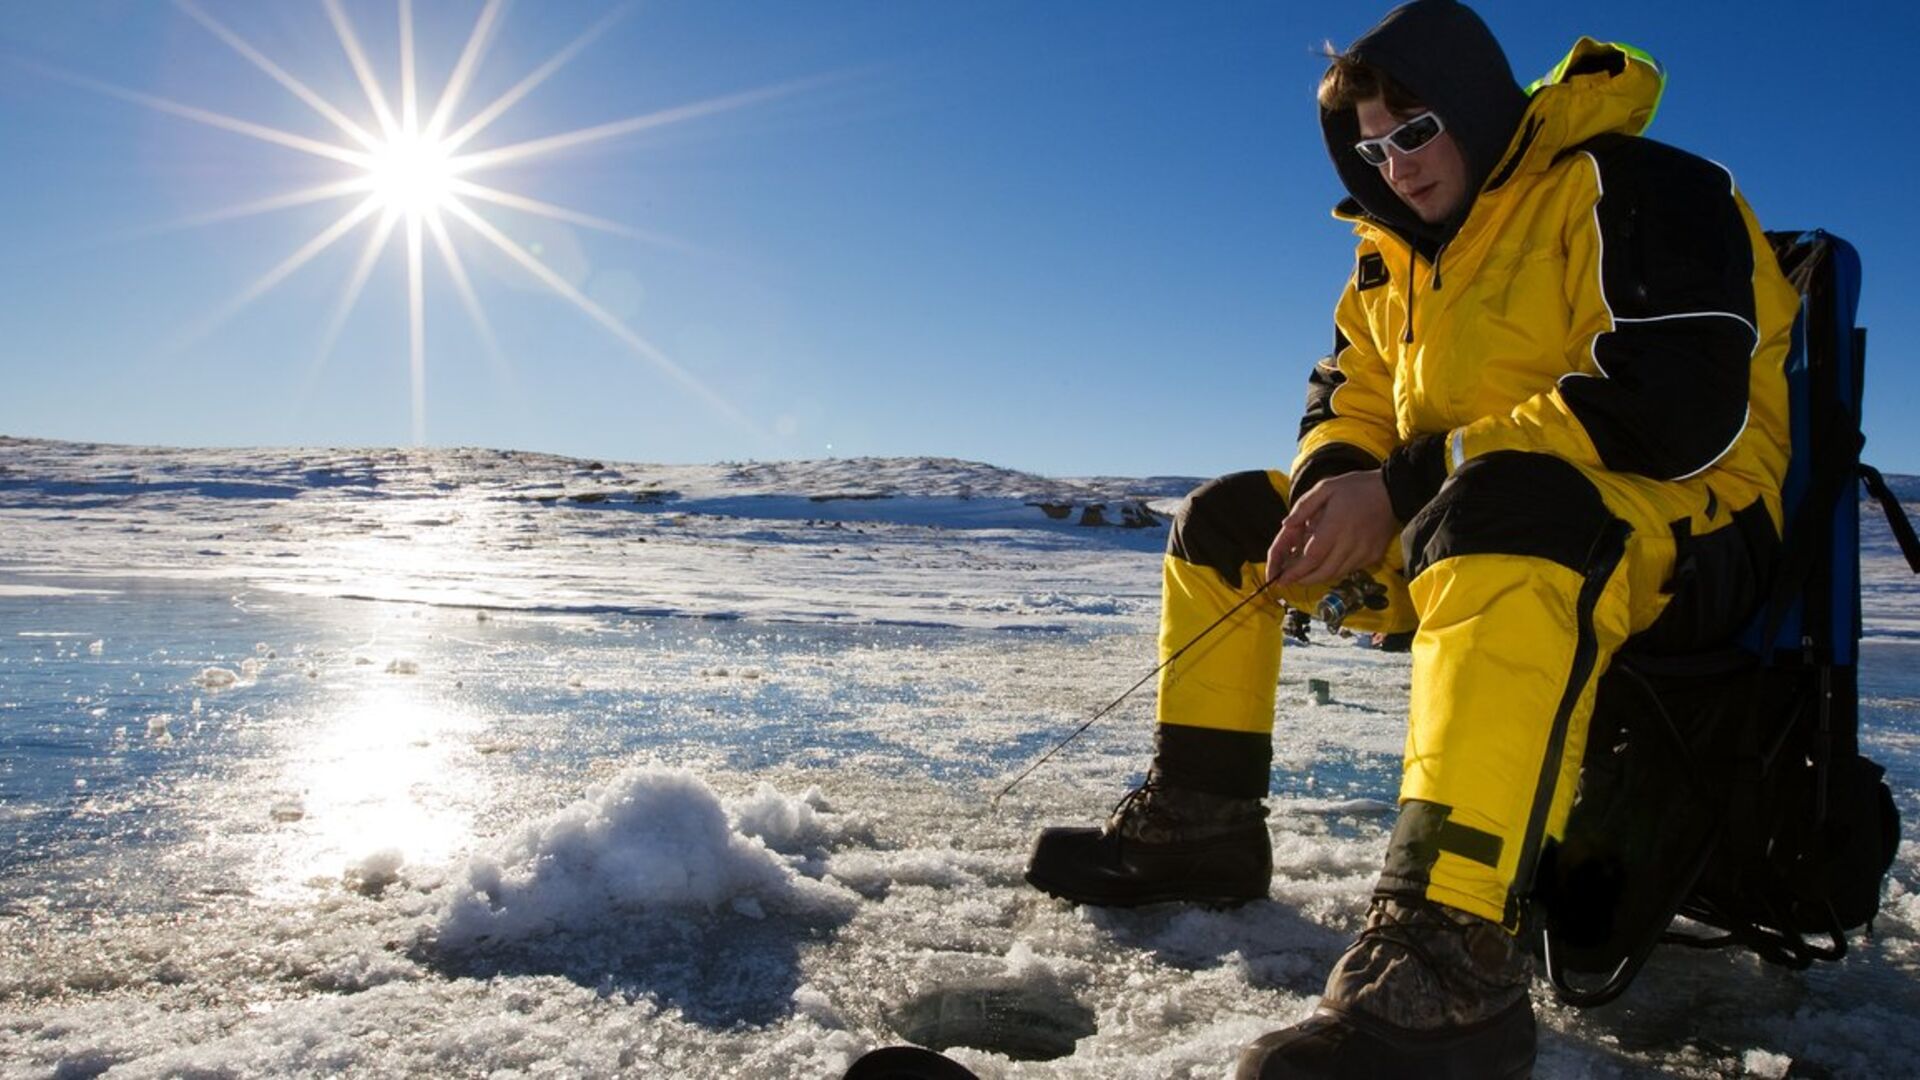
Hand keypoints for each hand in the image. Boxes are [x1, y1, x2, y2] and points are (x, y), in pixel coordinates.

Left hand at [1266, 469, 1397, 587]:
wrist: (1392, 491)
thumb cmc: (1356, 487)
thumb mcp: (1325, 488)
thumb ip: (1303, 506)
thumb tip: (1286, 525)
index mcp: (1336, 525)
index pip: (1313, 557)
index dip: (1296, 571)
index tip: (1282, 577)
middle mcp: (1351, 542)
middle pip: (1323, 572)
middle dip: (1304, 580)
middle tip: (1290, 579)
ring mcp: (1364, 552)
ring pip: (1337, 574)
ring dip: (1318, 577)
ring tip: (1305, 574)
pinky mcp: (1374, 556)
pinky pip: (1350, 570)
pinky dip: (1335, 570)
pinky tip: (1327, 563)